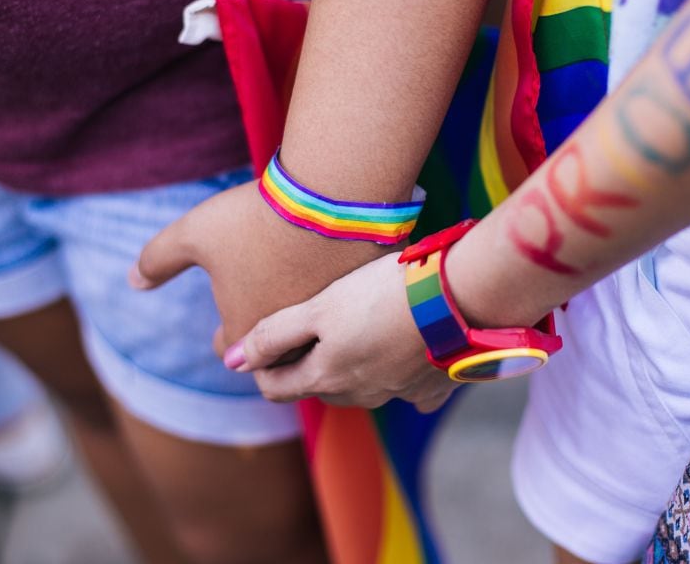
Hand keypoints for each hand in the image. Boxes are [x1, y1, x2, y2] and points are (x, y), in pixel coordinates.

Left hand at [131, 180, 384, 345]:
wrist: (331, 194)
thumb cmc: (255, 218)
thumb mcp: (193, 233)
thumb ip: (157, 260)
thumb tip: (131, 281)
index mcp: (247, 333)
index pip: (231, 351)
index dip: (227, 335)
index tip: (230, 315)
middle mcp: (294, 340)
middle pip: (276, 352)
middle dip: (267, 336)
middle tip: (264, 309)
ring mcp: (334, 321)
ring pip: (317, 333)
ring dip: (305, 318)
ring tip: (299, 291)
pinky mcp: (367, 297)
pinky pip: (350, 304)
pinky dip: (339, 292)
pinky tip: (332, 268)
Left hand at [224, 252, 457, 412]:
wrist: (458, 297)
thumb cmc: (382, 294)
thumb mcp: (319, 308)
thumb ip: (273, 335)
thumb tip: (232, 362)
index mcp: (326, 378)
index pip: (276, 388)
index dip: (262, 365)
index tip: (262, 337)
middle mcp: (361, 395)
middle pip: (318, 387)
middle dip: (305, 363)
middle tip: (306, 325)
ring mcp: (400, 393)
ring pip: (361, 385)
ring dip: (351, 364)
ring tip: (354, 325)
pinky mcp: (435, 384)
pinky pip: (410, 386)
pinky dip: (401, 370)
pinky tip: (404, 346)